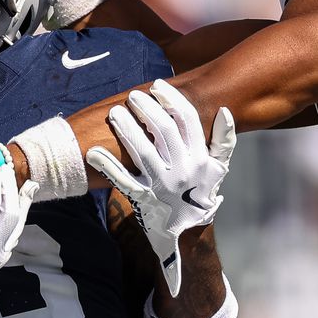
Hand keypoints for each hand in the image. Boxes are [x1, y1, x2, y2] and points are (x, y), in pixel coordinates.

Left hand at [86, 79, 234, 296]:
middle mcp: (182, 170)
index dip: (172, 100)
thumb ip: (224, 140)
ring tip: (115, 113)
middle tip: (133, 96)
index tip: (158, 86)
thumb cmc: (201, 192)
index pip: (187, 121)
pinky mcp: (143, 198)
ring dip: (127, 129)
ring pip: (142, 151)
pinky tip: (93, 152)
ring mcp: (161, 184)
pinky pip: (123, 180)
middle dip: (147, 109)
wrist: (188, 231)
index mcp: (200, 158)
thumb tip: (224, 110)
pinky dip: (107, 166)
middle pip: (164, 131)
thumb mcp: (218, 168)